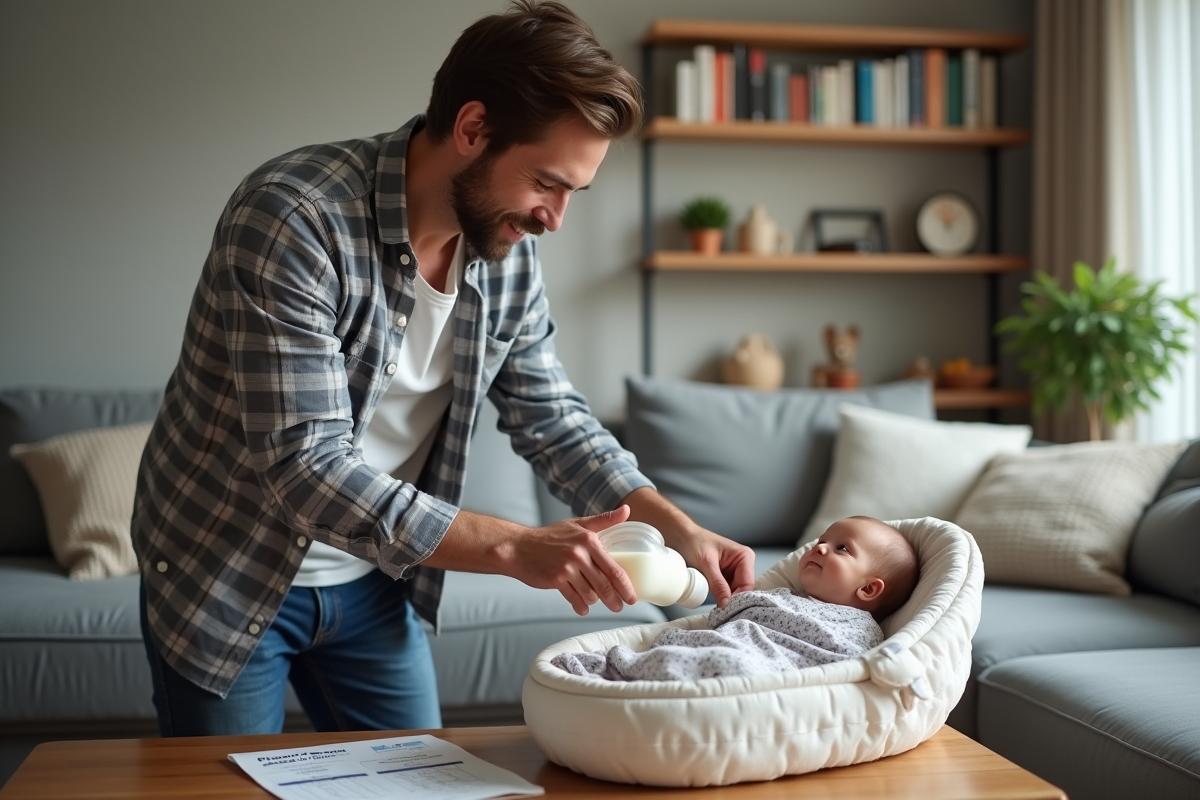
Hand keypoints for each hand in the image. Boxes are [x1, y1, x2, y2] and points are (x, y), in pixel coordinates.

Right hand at [507, 505, 637, 615]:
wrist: (519, 547)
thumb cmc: (550, 536)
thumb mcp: (577, 524)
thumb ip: (604, 520)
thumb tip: (627, 510)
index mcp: (589, 540)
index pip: (614, 568)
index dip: (625, 585)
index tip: (632, 596)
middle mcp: (579, 554)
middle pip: (604, 584)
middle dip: (614, 599)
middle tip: (620, 607)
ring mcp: (567, 568)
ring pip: (590, 593)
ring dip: (595, 601)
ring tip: (596, 602)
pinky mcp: (555, 580)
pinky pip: (574, 598)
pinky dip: (580, 605)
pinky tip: (583, 607)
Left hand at [670, 525, 755, 608]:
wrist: (680, 536)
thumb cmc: (693, 541)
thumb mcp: (706, 563)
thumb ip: (717, 584)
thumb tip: (726, 603)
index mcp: (744, 556)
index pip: (747, 584)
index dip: (738, 598)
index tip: (726, 609)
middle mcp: (742, 564)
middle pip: (743, 590)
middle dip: (732, 601)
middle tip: (721, 611)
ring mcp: (734, 571)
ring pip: (735, 593)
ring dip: (726, 601)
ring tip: (716, 607)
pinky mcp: (724, 577)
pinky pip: (726, 592)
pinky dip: (721, 598)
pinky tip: (714, 602)